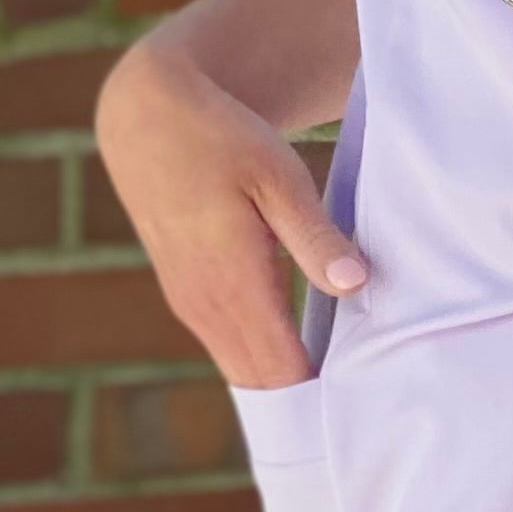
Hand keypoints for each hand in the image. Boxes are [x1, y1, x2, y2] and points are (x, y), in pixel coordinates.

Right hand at [96, 33, 366, 391]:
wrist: (146, 115)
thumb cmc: (221, 138)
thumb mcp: (279, 178)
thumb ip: (316, 239)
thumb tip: (356, 286)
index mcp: (234, 282)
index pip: (281, 374)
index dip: (321, 394)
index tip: (365, 396)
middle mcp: (205, 305)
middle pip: (261, 384)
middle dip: (306, 396)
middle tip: (363, 394)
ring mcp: (189, 303)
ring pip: (242, 368)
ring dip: (282, 375)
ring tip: (339, 372)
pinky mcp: (184, 293)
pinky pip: (227, 344)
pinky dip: (260, 352)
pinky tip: (298, 338)